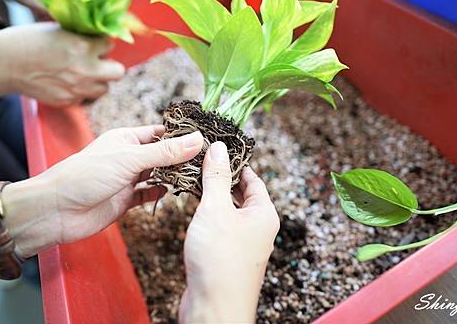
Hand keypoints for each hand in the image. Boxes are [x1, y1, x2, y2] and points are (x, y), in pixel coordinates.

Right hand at [0, 22, 123, 105]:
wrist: (3, 63)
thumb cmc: (27, 41)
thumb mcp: (58, 29)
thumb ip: (80, 36)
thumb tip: (98, 37)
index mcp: (82, 46)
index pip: (110, 44)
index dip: (102, 44)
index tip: (95, 43)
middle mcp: (84, 69)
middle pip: (118, 72)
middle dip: (110, 66)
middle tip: (99, 61)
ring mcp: (77, 88)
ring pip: (104, 89)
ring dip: (98, 81)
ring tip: (84, 73)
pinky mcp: (67, 101)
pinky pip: (85, 98)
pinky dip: (81, 92)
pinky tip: (69, 82)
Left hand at [2, 126, 203, 257]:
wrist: (56, 211)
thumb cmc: (85, 175)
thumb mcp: (130, 159)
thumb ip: (165, 152)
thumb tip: (197, 139)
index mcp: (127, 138)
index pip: (160, 132)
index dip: (181, 135)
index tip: (207, 138)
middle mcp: (128, 157)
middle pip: (162, 154)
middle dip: (182, 157)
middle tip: (208, 160)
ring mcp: (127, 179)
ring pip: (158, 174)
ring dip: (174, 175)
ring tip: (198, 176)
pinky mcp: (125, 201)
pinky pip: (148, 194)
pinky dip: (161, 192)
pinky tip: (174, 192)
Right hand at [179, 142, 279, 323]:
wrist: (214, 309)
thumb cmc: (220, 261)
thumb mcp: (216, 209)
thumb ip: (216, 178)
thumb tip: (219, 148)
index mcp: (264, 214)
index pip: (253, 178)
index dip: (235, 162)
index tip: (217, 149)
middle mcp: (258, 228)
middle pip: (241, 194)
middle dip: (221, 179)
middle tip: (199, 163)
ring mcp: (243, 244)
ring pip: (229, 212)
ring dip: (213, 198)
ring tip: (192, 183)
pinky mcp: (228, 257)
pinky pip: (220, 228)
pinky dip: (208, 217)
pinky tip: (193, 213)